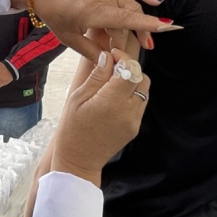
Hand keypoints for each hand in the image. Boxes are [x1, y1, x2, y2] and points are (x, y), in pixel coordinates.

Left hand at [11, 0, 175, 62]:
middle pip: (130, 17)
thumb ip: (92, 52)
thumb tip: (111, 64)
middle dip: (137, 35)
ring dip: (141, 21)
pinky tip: (157, 1)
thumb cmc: (55, 15)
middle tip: (140, 50)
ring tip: (145, 39)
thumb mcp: (69, 39)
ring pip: (133, 5)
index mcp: (91, 11)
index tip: (166, 28)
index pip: (124, 19)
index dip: (146, 24)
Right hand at [51, 49, 149, 185]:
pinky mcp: (135, 128)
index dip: (123, 59)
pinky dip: (131, 97)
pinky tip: (114, 100)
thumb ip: (97, 76)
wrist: (79, 160)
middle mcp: (127, 112)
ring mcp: (134, 121)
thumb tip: (107, 57)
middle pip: (142, 79)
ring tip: (112, 86)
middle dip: (130, 70)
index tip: (113, 56)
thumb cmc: (72, 129)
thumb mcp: (78, 98)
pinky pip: (140, 105)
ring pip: (144, 91)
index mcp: (111, 102)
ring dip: (132, 83)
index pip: (130, 70)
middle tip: (113, 70)